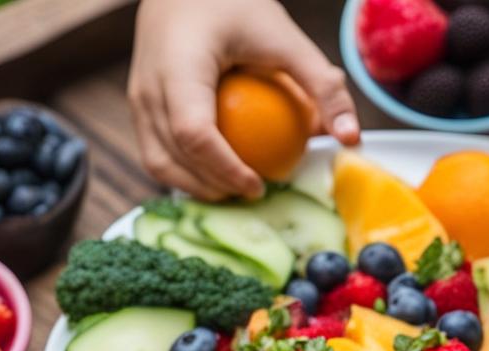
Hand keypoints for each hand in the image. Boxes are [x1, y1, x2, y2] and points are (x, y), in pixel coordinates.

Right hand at [128, 0, 359, 199]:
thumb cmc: (233, 4)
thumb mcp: (284, 38)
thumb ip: (320, 85)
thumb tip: (351, 138)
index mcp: (179, 66)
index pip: (194, 132)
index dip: (225, 169)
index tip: (259, 185)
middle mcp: (148, 85)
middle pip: (172, 157)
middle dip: (214, 188)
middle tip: (255, 195)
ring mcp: (137, 98)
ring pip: (157, 163)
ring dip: (196, 188)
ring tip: (236, 192)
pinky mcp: (139, 106)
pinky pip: (156, 152)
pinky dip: (185, 173)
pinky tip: (220, 178)